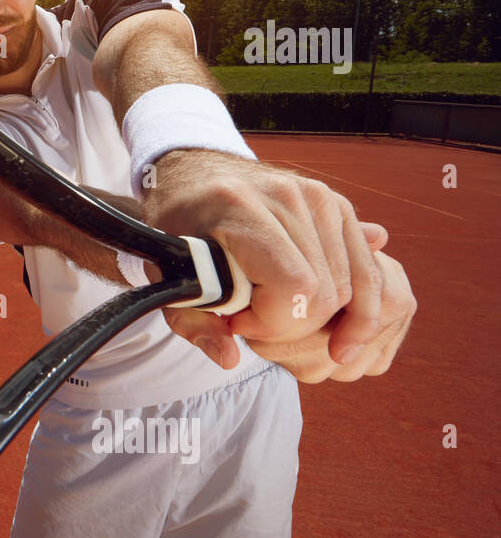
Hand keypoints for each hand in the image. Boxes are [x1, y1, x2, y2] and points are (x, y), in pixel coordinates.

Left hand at [144, 149, 415, 379]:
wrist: (196, 178)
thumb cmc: (178, 231)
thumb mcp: (169, 278)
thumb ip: (194, 325)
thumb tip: (229, 359)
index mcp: (240, 207)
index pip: (294, 287)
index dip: (270, 322)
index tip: (236, 321)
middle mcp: (288, 196)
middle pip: (327, 293)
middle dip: (294, 325)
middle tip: (253, 319)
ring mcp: (320, 196)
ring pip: (352, 286)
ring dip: (321, 317)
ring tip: (276, 311)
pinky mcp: (339, 205)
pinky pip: (367, 269)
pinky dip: (354, 303)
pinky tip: (327, 320)